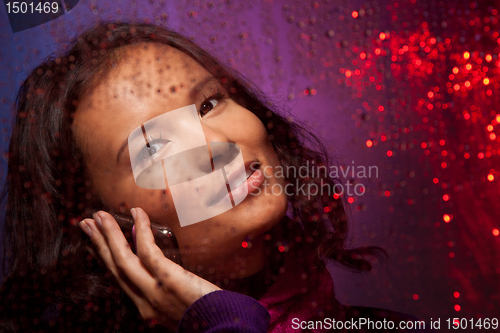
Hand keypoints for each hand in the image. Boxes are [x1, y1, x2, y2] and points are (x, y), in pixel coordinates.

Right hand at [78, 207, 220, 328]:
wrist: (224, 329)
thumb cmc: (207, 315)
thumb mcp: (176, 305)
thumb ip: (162, 285)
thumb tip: (151, 257)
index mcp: (146, 307)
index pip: (120, 278)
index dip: (105, 258)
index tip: (96, 241)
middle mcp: (144, 302)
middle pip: (114, 267)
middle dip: (98, 244)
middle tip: (86, 223)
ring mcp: (154, 291)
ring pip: (123, 259)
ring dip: (109, 235)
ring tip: (100, 215)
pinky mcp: (168, 280)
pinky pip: (148, 251)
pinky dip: (141, 230)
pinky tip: (136, 214)